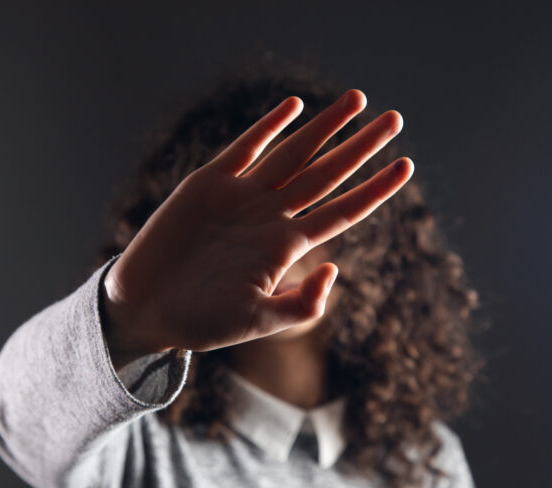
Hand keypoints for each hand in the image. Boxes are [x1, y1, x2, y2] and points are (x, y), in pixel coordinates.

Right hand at [103, 90, 412, 362]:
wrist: (145, 308)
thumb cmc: (200, 322)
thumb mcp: (256, 322)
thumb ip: (300, 304)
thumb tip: (335, 271)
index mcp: (285, 247)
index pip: (341, 211)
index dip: (375, 189)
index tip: (406, 165)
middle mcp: (269, 216)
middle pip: (326, 173)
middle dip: (361, 146)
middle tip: (396, 119)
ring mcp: (239, 196)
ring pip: (292, 153)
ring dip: (325, 127)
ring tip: (358, 100)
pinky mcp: (206, 184)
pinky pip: (244, 148)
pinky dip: (267, 127)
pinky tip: (294, 107)